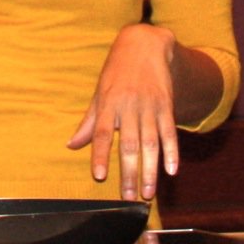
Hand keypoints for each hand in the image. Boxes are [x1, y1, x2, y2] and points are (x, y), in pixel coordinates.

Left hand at [67, 23, 178, 200]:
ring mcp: (149, 105)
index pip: (102, 133)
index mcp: (108, 103)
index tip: (99, 176)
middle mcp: (128, 105)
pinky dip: (172, 151)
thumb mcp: (100, 93)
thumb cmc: (117, 72)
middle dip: (129, 172)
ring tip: (147, 192)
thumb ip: (89, 123)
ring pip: (150, 142)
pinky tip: (171, 170)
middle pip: (129, 143)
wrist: (144, 45)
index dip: (100, 154)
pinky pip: (170, 131)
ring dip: (150, 169)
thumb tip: (71, 145)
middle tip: (128, 198)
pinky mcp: (166, 104)